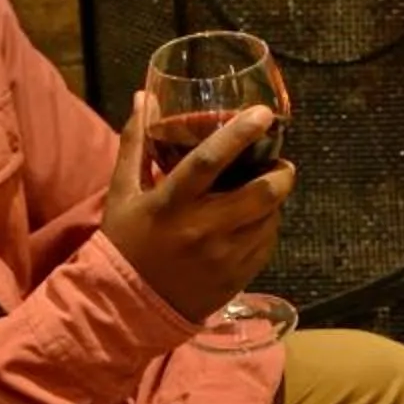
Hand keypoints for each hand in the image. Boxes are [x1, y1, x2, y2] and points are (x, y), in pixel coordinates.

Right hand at [102, 92, 295, 324]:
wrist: (127, 306)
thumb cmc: (126, 241)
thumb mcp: (123, 192)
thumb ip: (136, 143)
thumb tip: (144, 97)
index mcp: (170, 202)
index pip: (210, 160)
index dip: (239, 133)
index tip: (264, 113)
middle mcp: (201, 229)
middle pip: (260, 193)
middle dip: (281, 173)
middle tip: (281, 163)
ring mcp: (222, 257)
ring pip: (269, 218)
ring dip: (274, 201)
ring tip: (265, 192)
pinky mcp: (236, 278)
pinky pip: (267, 245)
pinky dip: (267, 228)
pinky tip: (254, 222)